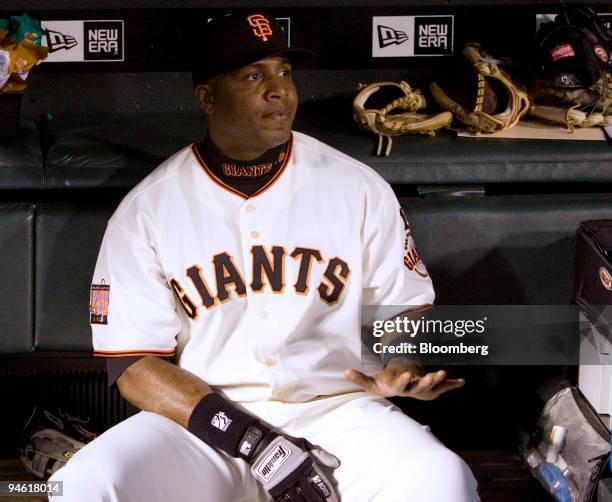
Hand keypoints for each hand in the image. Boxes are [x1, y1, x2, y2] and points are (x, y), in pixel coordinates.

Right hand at [249, 431, 339, 500]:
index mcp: (306, 466)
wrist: (262, 446)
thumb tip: (336, 463)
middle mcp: (297, 477)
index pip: (320, 486)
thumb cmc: (286, 444)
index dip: (329, 496)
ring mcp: (286, 485)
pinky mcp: (275, 489)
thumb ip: (320, 455)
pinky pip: (286, 501)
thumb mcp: (305, 445)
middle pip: (312, 496)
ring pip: (300, 501)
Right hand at [344, 362, 464, 399]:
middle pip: (421, 389)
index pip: (402, 386)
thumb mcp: (371, 383)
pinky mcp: (431, 388)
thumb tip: (345, 372)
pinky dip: (452, 385)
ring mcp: (422, 390)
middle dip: (427, 382)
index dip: (405, 380)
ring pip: (432, 388)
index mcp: (398, 388)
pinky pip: (443, 388)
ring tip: (444, 373)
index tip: (408, 373)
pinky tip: (462, 382)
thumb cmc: (384, 384)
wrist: (398, 391)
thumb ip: (360, 379)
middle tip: (434, 375)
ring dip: (439, 382)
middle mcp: (412, 391)